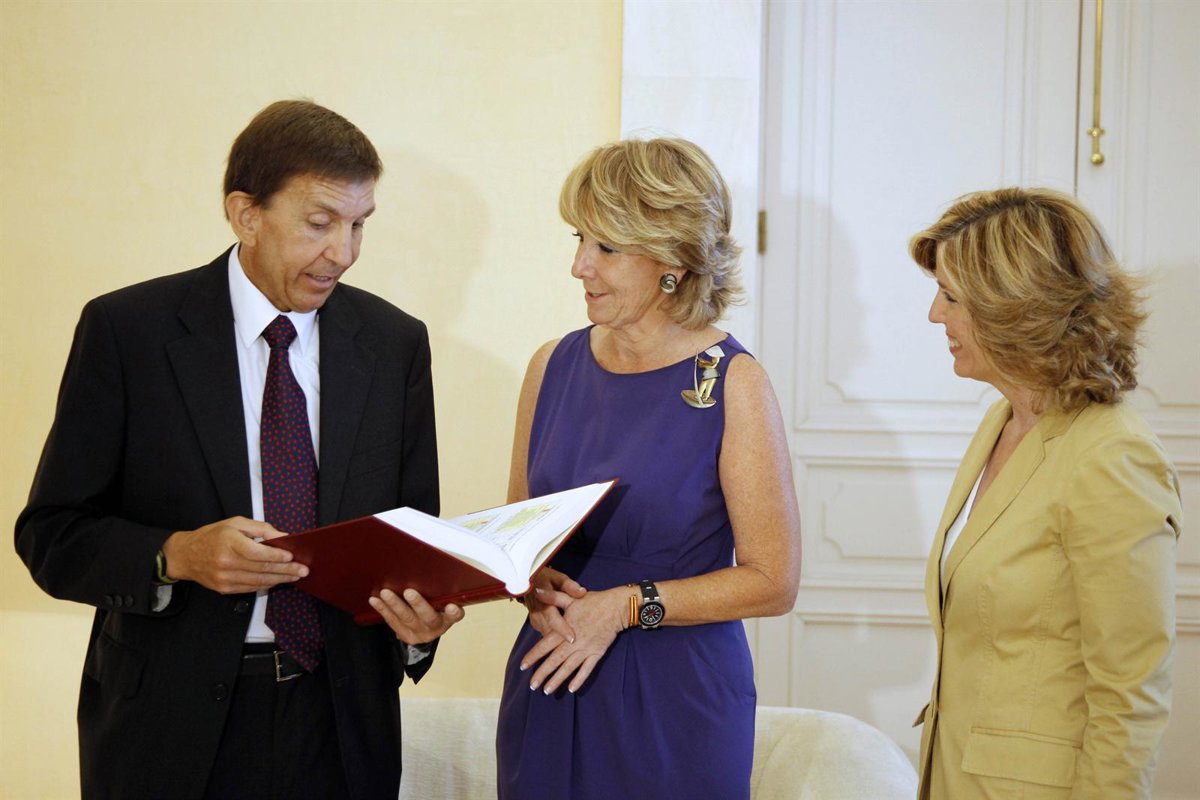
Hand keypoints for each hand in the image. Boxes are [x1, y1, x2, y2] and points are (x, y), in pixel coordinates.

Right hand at [162, 517, 305, 593]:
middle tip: (303, 570)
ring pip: (259, 581)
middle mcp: (227, 563)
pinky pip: (250, 588)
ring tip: (295, 576)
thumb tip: (282, 535)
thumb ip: (260, 529)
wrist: (185, 555)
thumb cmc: (212, 536)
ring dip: (280, 579)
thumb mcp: (235, 523)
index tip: (292, 556)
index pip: (258, 553)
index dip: (277, 555)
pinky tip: (278, 580)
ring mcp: (225, 578)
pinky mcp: (225, 589)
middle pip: (262, 568)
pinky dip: (266, 585)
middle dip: (286, 570)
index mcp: (230, 543)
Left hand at [369, 588, 464, 644]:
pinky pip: (392, 622)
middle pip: (428, 617)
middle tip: (409, 592)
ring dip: (395, 604)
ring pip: (406, 618)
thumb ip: (440, 587)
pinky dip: (383, 609)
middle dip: (418, 604)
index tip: (451, 606)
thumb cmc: (434, 606)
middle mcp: (435, 627)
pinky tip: (375, 600)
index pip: (454, 616)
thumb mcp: (441, 599)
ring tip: (385, 593)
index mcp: (448, 617)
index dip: (453, 612)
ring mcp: (419, 633)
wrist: (424, 630)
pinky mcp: (404, 635)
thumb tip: (433, 558)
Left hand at [522, 587, 625, 693]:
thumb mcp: (571, 598)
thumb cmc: (593, 602)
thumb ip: (553, 597)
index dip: (533, 656)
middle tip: (532, 685)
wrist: (616, 607)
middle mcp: (573, 643)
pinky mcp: (597, 653)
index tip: (523, 666)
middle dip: (542, 674)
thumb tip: (536, 591)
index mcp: (564, 630)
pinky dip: (579, 679)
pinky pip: (587, 669)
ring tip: (547, 690)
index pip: (545, 646)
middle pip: (554, 661)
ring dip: (557, 680)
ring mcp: (585, 650)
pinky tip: (572, 689)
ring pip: (569, 668)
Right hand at [524, 567, 586, 642]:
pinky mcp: (535, 623)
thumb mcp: (557, 577)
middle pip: (549, 631)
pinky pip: (545, 633)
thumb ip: (569, 585)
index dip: (562, 629)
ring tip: (574, 650)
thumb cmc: (545, 578)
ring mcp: (534, 619)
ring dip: (557, 643)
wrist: (526, 580)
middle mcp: (536, 612)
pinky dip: (554, 639)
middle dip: (561, 643)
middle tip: (578, 649)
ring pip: (546, 635)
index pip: (552, 618)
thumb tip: (582, 592)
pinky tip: (565, 643)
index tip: (572, 639)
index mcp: (542, 600)